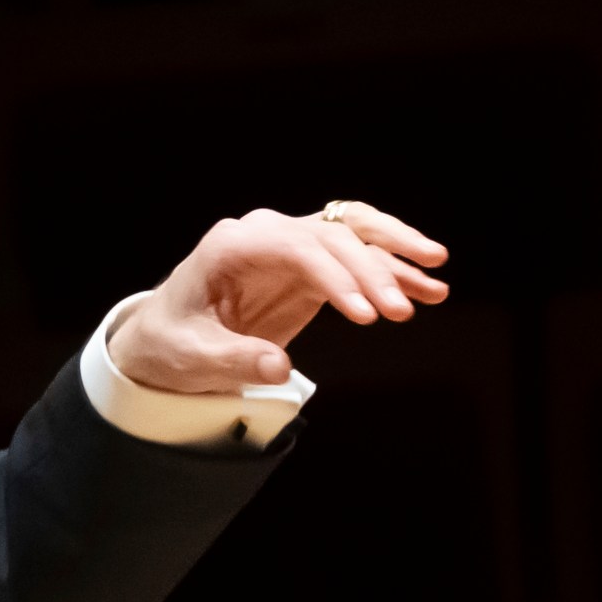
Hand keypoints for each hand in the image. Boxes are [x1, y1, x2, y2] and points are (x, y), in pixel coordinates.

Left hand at [109, 203, 450, 394]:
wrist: (166, 338)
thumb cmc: (172, 343)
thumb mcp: (193, 358)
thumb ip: (235, 361)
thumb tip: (279, 368)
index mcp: (232, 245)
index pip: (296, 248)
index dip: (336, 277)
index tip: (366, 315)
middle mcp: (265, 234)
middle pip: (333, 237)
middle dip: (372, 272)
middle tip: (401, 312)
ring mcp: (290, 245)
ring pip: (354, 234)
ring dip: (396, 258)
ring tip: (436, 289)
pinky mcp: (309, 266)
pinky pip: (358, 257)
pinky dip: (392, 270)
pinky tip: (428, 289)